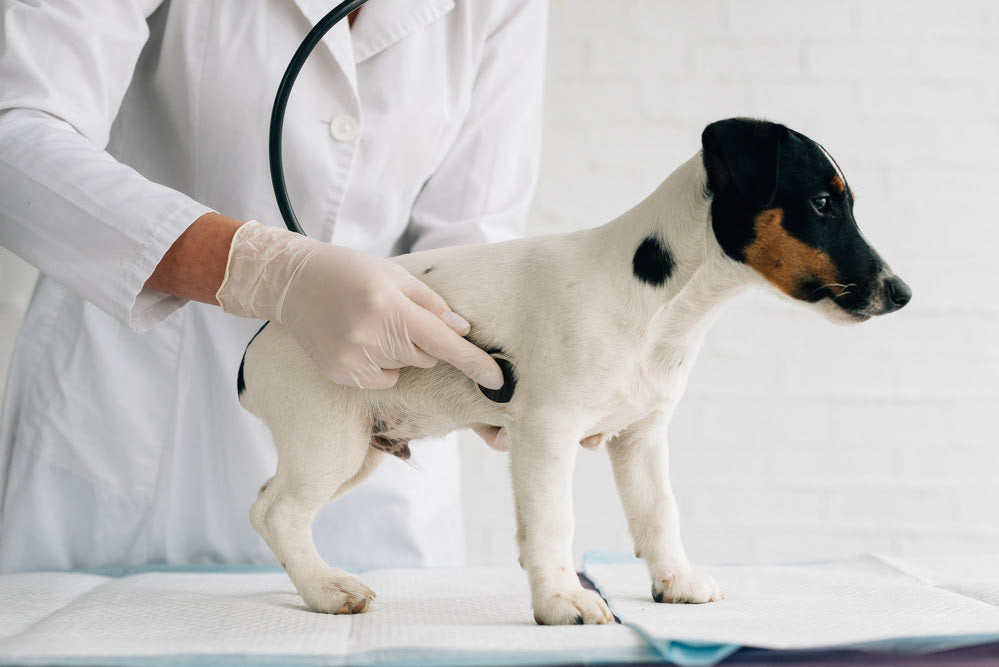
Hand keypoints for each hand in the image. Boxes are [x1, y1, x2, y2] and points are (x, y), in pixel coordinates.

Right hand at [216, 221, 503, 389]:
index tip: (498, 379)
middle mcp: (371, 337)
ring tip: (372, 324)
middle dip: (423, 341)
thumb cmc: (350, 271)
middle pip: (426, 356)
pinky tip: (359, 340)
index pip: (443, 342)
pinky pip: (383, 379)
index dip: (473, 361)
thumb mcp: (396, 275)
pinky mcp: (341, 375)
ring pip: (406, 368)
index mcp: (389, 307)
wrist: (293, 282)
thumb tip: (463, 331)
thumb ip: (432, 304)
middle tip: (396, 315)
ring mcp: (353, 360)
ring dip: (401, 352)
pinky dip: (381, 364)